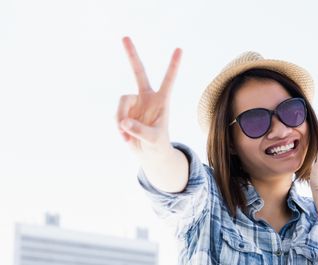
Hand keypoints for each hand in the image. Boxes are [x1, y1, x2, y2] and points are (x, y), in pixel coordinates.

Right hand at [116, 36, 181, 156]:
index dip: (173, 66)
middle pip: (138, 72)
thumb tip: (124, 122)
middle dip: (132, 55)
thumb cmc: (157, 146)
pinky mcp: (123, 112)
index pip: (168, 80)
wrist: (149, 154)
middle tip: (124, 36)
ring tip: (127, 136)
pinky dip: (118, 127)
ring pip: (121, 102)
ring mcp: (134, 104)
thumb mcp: (153, 140)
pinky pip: (116, 115)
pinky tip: (125, 137)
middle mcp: (147, 98)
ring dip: (121, 119)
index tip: (180, 49)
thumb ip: (141, 131)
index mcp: (162, 101)